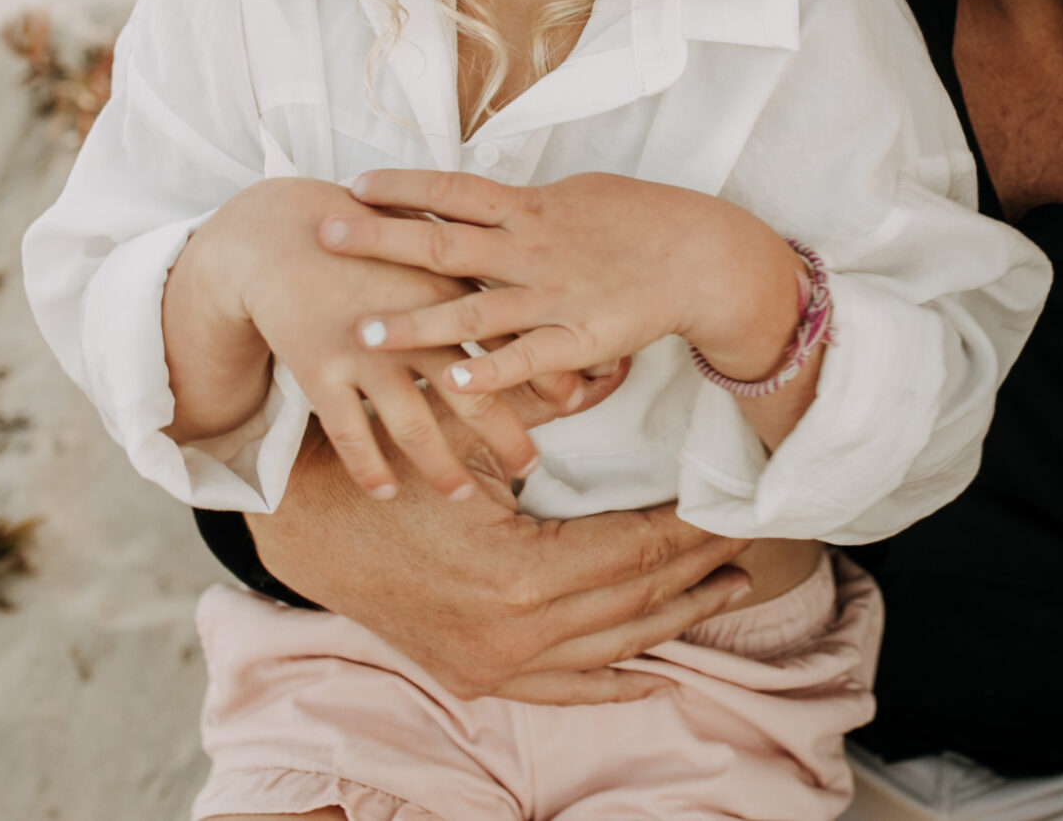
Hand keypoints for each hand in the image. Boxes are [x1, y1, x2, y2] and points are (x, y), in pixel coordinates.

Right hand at [172, 178, 596, 502]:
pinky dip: (369, 467)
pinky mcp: (318, 370)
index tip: (575, 404)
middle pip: (472, 394)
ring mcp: (363, 352)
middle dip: (507, 437)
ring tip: (465, 496)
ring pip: (414, 427)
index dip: (545, 375)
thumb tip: (542, 302)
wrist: (280, 234)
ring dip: (443, 467)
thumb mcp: (431, 246)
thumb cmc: (370, 238)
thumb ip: (481, 275)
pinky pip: (349, 434)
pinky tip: (385, 491)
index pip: (511, 342)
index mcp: (447, 290)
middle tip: (531, 468)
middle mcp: (412, 325)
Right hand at [248, 420, 756, 703]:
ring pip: (611, 648)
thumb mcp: (470, 429)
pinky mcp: (478, 676)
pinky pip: (563, 691)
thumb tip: (619, 373)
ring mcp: (495, 663)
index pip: (636, 551)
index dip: (690, 529)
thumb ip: (546, 406)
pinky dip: (613, 683)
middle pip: (635, 599)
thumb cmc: (393, 463)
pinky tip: (658, 673)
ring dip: (674, 621)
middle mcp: (515, 631)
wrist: (310, 524)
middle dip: (699, 570)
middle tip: (751, 542)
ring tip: (728, 590)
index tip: (731, 506)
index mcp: (521, 570)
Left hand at [322, 170, 808, 394]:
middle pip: (442, 243)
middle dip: (380, 241)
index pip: (453, 191)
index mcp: (531, 208)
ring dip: (415, 324)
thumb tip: (487, 201)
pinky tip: (451, 382)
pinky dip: (488, 370)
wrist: (702, 256)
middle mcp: (530, 248)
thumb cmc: (643, 220)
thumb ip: (527, 206)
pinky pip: (526, 358)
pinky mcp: (577, 339)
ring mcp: (551, 296)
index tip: (353, 185)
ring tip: (364, 335)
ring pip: (472, 309)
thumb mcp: (579, 196)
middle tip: (324, 236)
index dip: (403, 188)